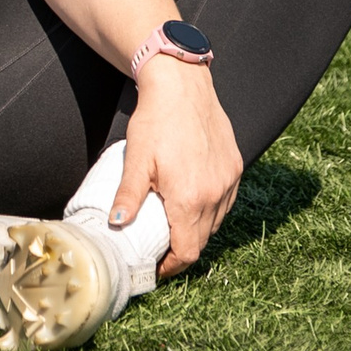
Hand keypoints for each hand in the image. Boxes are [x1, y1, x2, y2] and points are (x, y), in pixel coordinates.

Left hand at [112, 60, 242, 278]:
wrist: (182, 84)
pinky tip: (194, 202)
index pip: (188, 251)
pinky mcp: (235, 166)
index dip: (172, 266)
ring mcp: (229, 180)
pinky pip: (226, 201)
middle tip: (161, 249)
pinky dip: (211, 210)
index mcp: (190, 198)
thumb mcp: (136, 159)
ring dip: (197, 230)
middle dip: (182, 250)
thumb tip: (116, 225)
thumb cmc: (156, 119)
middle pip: (203, 241)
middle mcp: (215, 193)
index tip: (158, 266)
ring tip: (175, 226)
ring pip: (217, 222)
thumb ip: (128, 195)